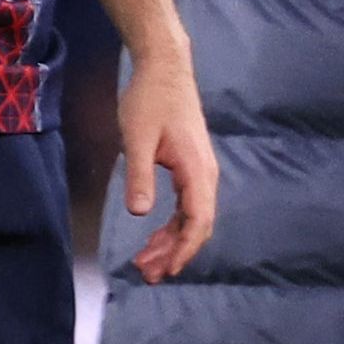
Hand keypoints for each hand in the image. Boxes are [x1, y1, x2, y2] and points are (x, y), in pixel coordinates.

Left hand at [110, 45, 222, 278]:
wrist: (165, 69)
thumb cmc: (149, 100)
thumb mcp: (137, 139)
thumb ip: (139, 175)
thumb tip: (139, 214)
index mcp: (197, 170)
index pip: (196, 221)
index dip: (182, 249)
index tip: (166, 270)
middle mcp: (206, 175)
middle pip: (197, 225)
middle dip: (174, 252)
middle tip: (147, 273)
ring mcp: (200, 171)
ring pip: (192, 217)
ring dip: (171, 241)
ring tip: (147, 261)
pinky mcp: (191, 167)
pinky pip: (187, 205)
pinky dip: (172, 224)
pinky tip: (155, 235)